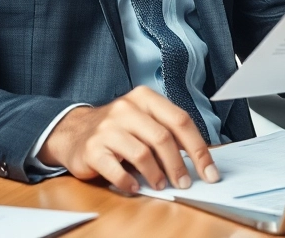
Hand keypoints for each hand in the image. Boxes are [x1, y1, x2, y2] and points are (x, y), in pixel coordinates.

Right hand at [38, 86, 219, 192]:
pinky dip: (129, 182)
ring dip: (156, 175)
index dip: (199, 149)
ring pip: (142, 154)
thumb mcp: (144, 119)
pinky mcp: (92, 149)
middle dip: (179, 166)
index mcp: (145, 98)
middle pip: (163, 138)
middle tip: (185, 183)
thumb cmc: (118, 128)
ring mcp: (107, 128)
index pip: (180, 121)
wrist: (75, 131)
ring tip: (161, 185)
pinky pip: (116, 170)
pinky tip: (135, 187)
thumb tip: (198, 159)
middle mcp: (126, 109)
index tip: (209, 171)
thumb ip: (168, 131)